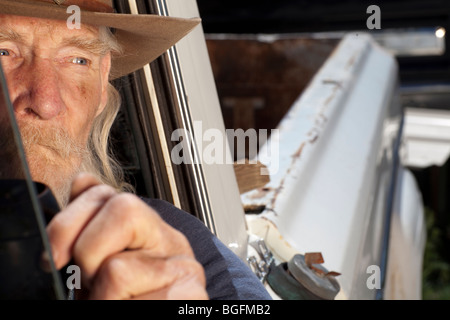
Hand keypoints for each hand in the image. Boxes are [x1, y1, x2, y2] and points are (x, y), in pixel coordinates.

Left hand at [45, 173, 207, 299]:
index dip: (68, 222)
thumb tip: (82, 183)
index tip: (53, 258)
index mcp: (146, 228)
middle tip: (90, 282)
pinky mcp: (190, 294)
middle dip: (88, 251)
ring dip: (101, 298)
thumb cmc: (128, 300)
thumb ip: (94, 227)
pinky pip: (136, 303)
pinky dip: (124, 310)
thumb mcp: (103, 263)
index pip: (105, 194)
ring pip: (117, 269)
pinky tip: (134, 308)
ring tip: (115, 302)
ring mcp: (183, 266)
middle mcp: (169, 241)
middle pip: (123, 209)